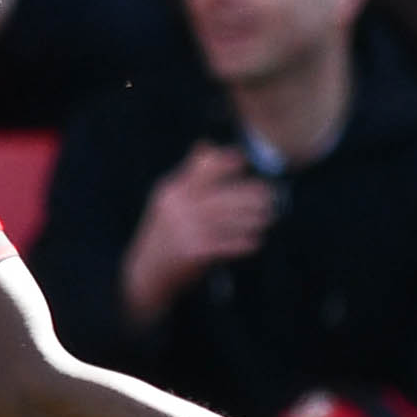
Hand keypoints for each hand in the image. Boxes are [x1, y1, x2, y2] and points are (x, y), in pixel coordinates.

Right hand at [119, 148, 279, 321]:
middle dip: (250, 195)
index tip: (244, 159)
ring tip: (268, 216)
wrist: (146, 273)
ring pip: (229, 220)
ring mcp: (186, 230)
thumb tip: (206, 144)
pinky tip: (256, 241)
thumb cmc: (163, 234)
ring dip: (252, 218)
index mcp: (172, 191)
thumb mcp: (167, 200)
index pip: (202, 170)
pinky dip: (243, 243)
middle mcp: (178, 208)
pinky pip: (227, 245)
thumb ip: (189, 173)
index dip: (226, 162)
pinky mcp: (194, 252)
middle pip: (223, 196)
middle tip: (269, 194)